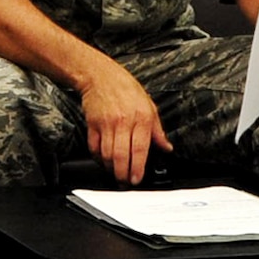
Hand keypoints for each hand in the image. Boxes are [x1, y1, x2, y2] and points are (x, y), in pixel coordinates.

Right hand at [77, 55, 172, 184]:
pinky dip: (98, 158)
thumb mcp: (149, 106)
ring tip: (116, 174)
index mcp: (141, 117)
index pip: (140, 149)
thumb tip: (166, 148)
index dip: (137, 168)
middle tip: (126, 182)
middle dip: (123, 174)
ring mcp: (106, 123)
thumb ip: (157, 130)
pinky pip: (94, 147)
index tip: (137, 179)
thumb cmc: (126, 89)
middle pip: (121, 155)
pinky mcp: (92, 124)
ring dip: (111, 168)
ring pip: (107, 154)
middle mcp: (123, 121)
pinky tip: (104, 161)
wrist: (100, 75)